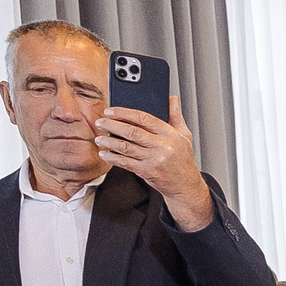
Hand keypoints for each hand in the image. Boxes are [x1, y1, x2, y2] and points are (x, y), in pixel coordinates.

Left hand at [95, 95, 210, 230]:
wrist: (186, 186)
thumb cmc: (184, 160)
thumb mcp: (184, 136)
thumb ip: (176, 116)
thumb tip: (173, 99)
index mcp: (170, 134)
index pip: (144, 118)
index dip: (124, 113)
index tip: (110, 111)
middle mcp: (162, 146)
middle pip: (132, 131)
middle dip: (112, 125)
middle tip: (100, 122)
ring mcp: (154, 160)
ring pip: (125, 147)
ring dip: (109, 142)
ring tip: (99, 138)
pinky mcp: (147, 171)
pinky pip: (125, 162)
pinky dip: (112, 157)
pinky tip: (105, 153)